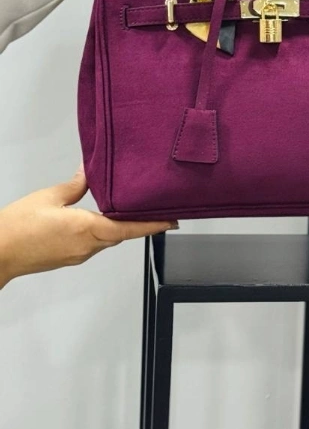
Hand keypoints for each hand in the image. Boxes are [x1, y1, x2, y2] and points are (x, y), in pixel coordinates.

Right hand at [0, 167, 175, 288]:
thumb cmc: (16, 228)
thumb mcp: (48, 197)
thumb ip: (75, 185)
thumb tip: (89, 171)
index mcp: (86, 230)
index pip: (129, 229)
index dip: (153, 225)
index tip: (172, 221)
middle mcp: (87, 247)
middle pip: (121, 234)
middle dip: (138, 222)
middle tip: (154, 208)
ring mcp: (78, 255)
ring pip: (108, 239)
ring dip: (119, 226)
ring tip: (130, 209)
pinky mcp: (69, 257)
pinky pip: (94, 243)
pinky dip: (103, 231)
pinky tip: (100, 218)